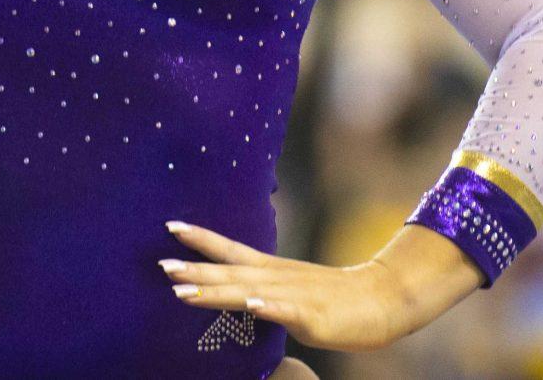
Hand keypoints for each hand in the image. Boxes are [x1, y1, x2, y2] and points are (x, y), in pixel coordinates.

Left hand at [160, 220, 462, 351]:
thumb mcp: (291, 288)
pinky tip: (251, 305)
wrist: (381, 299)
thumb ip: (263, 288)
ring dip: (215, 290)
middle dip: (194, 270)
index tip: (170, 226)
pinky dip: (268, 307)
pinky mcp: (313, 315)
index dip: (201, 239)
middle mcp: (277, 278)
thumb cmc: (334, 297)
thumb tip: (236, 291)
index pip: (230, 250)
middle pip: (229, 272)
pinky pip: (287, 311)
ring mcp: (293, 295)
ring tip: (184, 291)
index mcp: (271, 270)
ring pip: (248, 291)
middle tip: (161, 266)